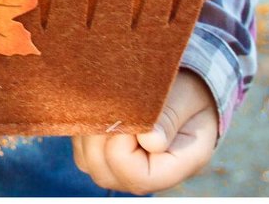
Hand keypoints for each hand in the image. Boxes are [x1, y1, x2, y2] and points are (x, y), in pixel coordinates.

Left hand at [72, 70, 217, 194]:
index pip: (135, 174)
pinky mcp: (102, 157)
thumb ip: (170, 118)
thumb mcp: (187, 98)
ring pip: (88, 160)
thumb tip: (150, 141)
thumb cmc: (187, 94)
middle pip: (104, 170)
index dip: (124, 142)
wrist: (182, 91)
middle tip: (116, 100)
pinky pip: (81, 149)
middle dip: (103, 132)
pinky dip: (85, 126)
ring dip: (91, 127)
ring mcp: (120, 171)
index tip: (132, 110)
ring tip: (111, 101)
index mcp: (173, 169)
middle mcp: (144, 178)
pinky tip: (102, 107)